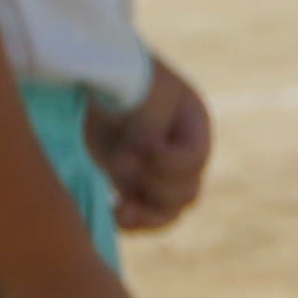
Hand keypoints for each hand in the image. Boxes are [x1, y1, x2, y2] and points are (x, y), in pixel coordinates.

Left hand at [84, 58, 213, 233]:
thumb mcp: (142, 93)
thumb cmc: (128, 78)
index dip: (167, 163)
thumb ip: (146, 128)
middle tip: (120, 166)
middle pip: (186, 191)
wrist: (103, 77)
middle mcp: (184, 152)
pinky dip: (132, 220)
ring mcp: (161, 170)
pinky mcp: (136, 182)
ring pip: (169, 210)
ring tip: (120, 209)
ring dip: (146, 215)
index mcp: (194, 125)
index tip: (136, 148)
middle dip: (153, 187)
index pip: (194, 159)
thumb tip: (133, 166)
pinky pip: (147, 215)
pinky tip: (112, 210)